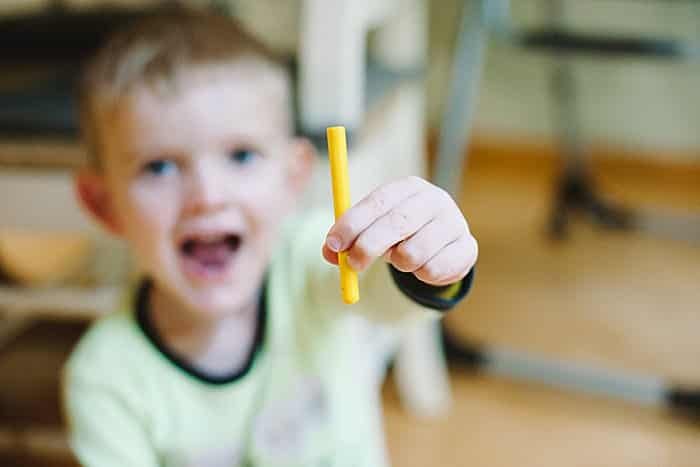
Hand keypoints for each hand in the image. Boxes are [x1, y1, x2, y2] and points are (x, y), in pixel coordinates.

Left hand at [323, 176, 476, 285]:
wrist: (442, 246)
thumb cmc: (399, 234)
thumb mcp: (372, 230)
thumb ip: (348, 240)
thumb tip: (329, 251)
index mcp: (408, 187)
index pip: (378, 201)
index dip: (353, 223)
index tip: (334, 244)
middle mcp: (434, 199)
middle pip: (398, 223)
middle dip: (369, 246)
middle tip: (353, 265)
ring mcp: (454, 222)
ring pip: (414, 253)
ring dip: (399, 264)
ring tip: (400, 259)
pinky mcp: (467, 247)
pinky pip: (432, 271)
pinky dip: (419, 275)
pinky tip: (422, 267)